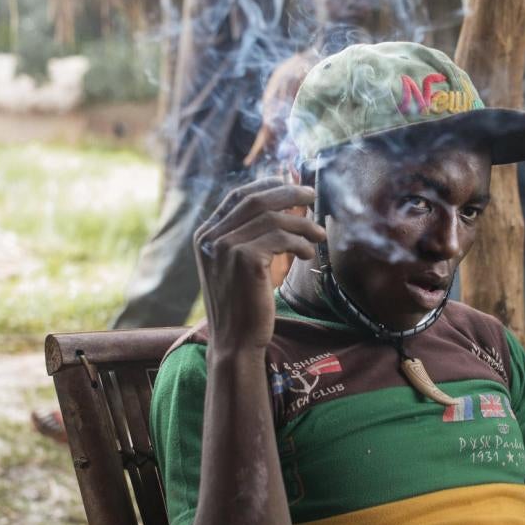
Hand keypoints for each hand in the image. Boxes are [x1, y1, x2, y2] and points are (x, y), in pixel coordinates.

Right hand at [193, 178, 324, 350]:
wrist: (234, 340)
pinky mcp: (245, 259)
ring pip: (273, 218)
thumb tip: (283, 206)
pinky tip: (307, 254)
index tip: (292, 185)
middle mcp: (211, 237)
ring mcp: (225, 246)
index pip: (238, 196)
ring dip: (302, 223)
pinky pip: (282, 238)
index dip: (267, 185)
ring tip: (318, 234)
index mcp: (206, 235)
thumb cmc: (243, 303)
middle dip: (289, 193)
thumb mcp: (237, 264)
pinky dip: (300, 243)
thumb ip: (248, 235)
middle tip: (312, 194)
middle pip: (257, 199)